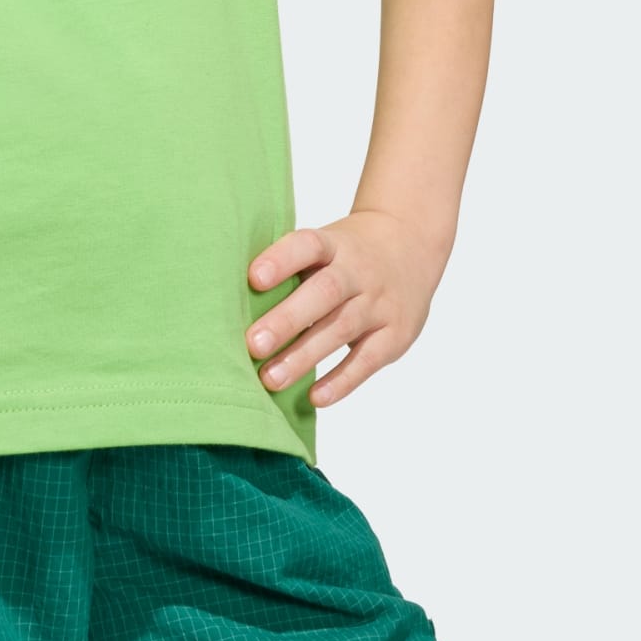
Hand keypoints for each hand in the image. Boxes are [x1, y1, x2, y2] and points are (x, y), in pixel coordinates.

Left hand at [244, 210, 447, 406]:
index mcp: (334, 244)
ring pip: (342, 329)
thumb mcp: (324, 246)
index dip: (282, 260)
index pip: (309, 245)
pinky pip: (367, 360)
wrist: (410, 245)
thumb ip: (290, 269)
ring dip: (305, 356)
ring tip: (270, 378)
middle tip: (252, 344)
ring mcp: (380, 304)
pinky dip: (341, 381)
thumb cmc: (345, 254)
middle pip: (325, 293)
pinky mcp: (395, 335)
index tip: (253, 278)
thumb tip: (231, 302)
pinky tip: (314, 396)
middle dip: (287, 320)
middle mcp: (359, 271)